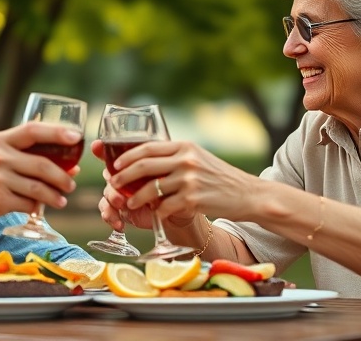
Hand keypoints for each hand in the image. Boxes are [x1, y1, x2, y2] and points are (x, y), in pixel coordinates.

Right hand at [0, 123, 81, 240]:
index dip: (57, 132)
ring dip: (55, 196)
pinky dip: (36, 207)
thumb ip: (28, 156)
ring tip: (62, 200)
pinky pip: (28, 204)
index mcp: (1, 140)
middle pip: (42, 164)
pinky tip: (39, 208)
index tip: (76, 137)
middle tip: (72, 184)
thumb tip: (71, 166)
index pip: (33, 130)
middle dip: (63, 177)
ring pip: (38, 188)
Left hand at [105, 139, 258, 222]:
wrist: (247, 194)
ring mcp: (189, 180)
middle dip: (123, 176)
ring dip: (136, 198)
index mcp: (185, 147)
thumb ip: (176, 157)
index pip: (148, 147)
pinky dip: (157, 211)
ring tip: (129, 202)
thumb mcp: (198, 158)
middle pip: (144, 166)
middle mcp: (186, 160)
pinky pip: (165, 207)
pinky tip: (156, 213)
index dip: (127, 156)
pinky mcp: (193, 200)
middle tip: (113, 183)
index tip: (115, 163)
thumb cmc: (220, 177)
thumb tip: (145, 160)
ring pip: (151, 189)